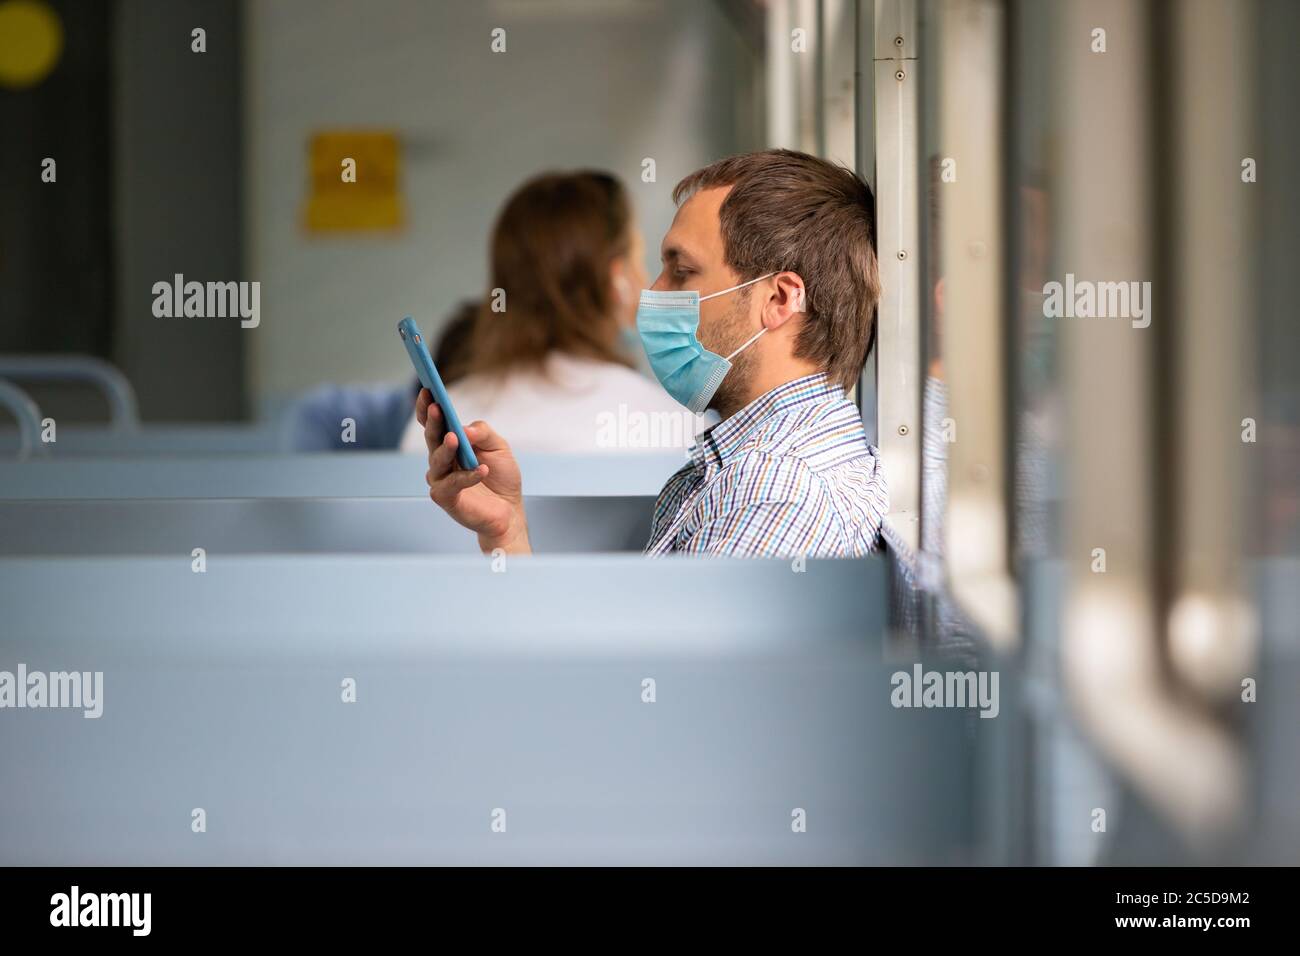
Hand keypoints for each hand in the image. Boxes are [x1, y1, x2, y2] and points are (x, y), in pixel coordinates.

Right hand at [417, 388, 530, 553]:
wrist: (510, 511)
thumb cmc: (501, 477)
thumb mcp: (499, 446)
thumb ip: (483, 433)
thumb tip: (465, 429)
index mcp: (450, 445)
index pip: (434, 424)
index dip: (428, 408)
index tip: (427, 390)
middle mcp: (441, 461)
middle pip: (432, 438)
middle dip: (433, 422)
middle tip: (436, 407)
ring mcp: (442, 480)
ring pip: (437, 461)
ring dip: (446, 448)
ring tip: (456, 438)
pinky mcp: (447, 499)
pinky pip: (452, 485)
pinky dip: (467, 477)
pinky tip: (482, 470)